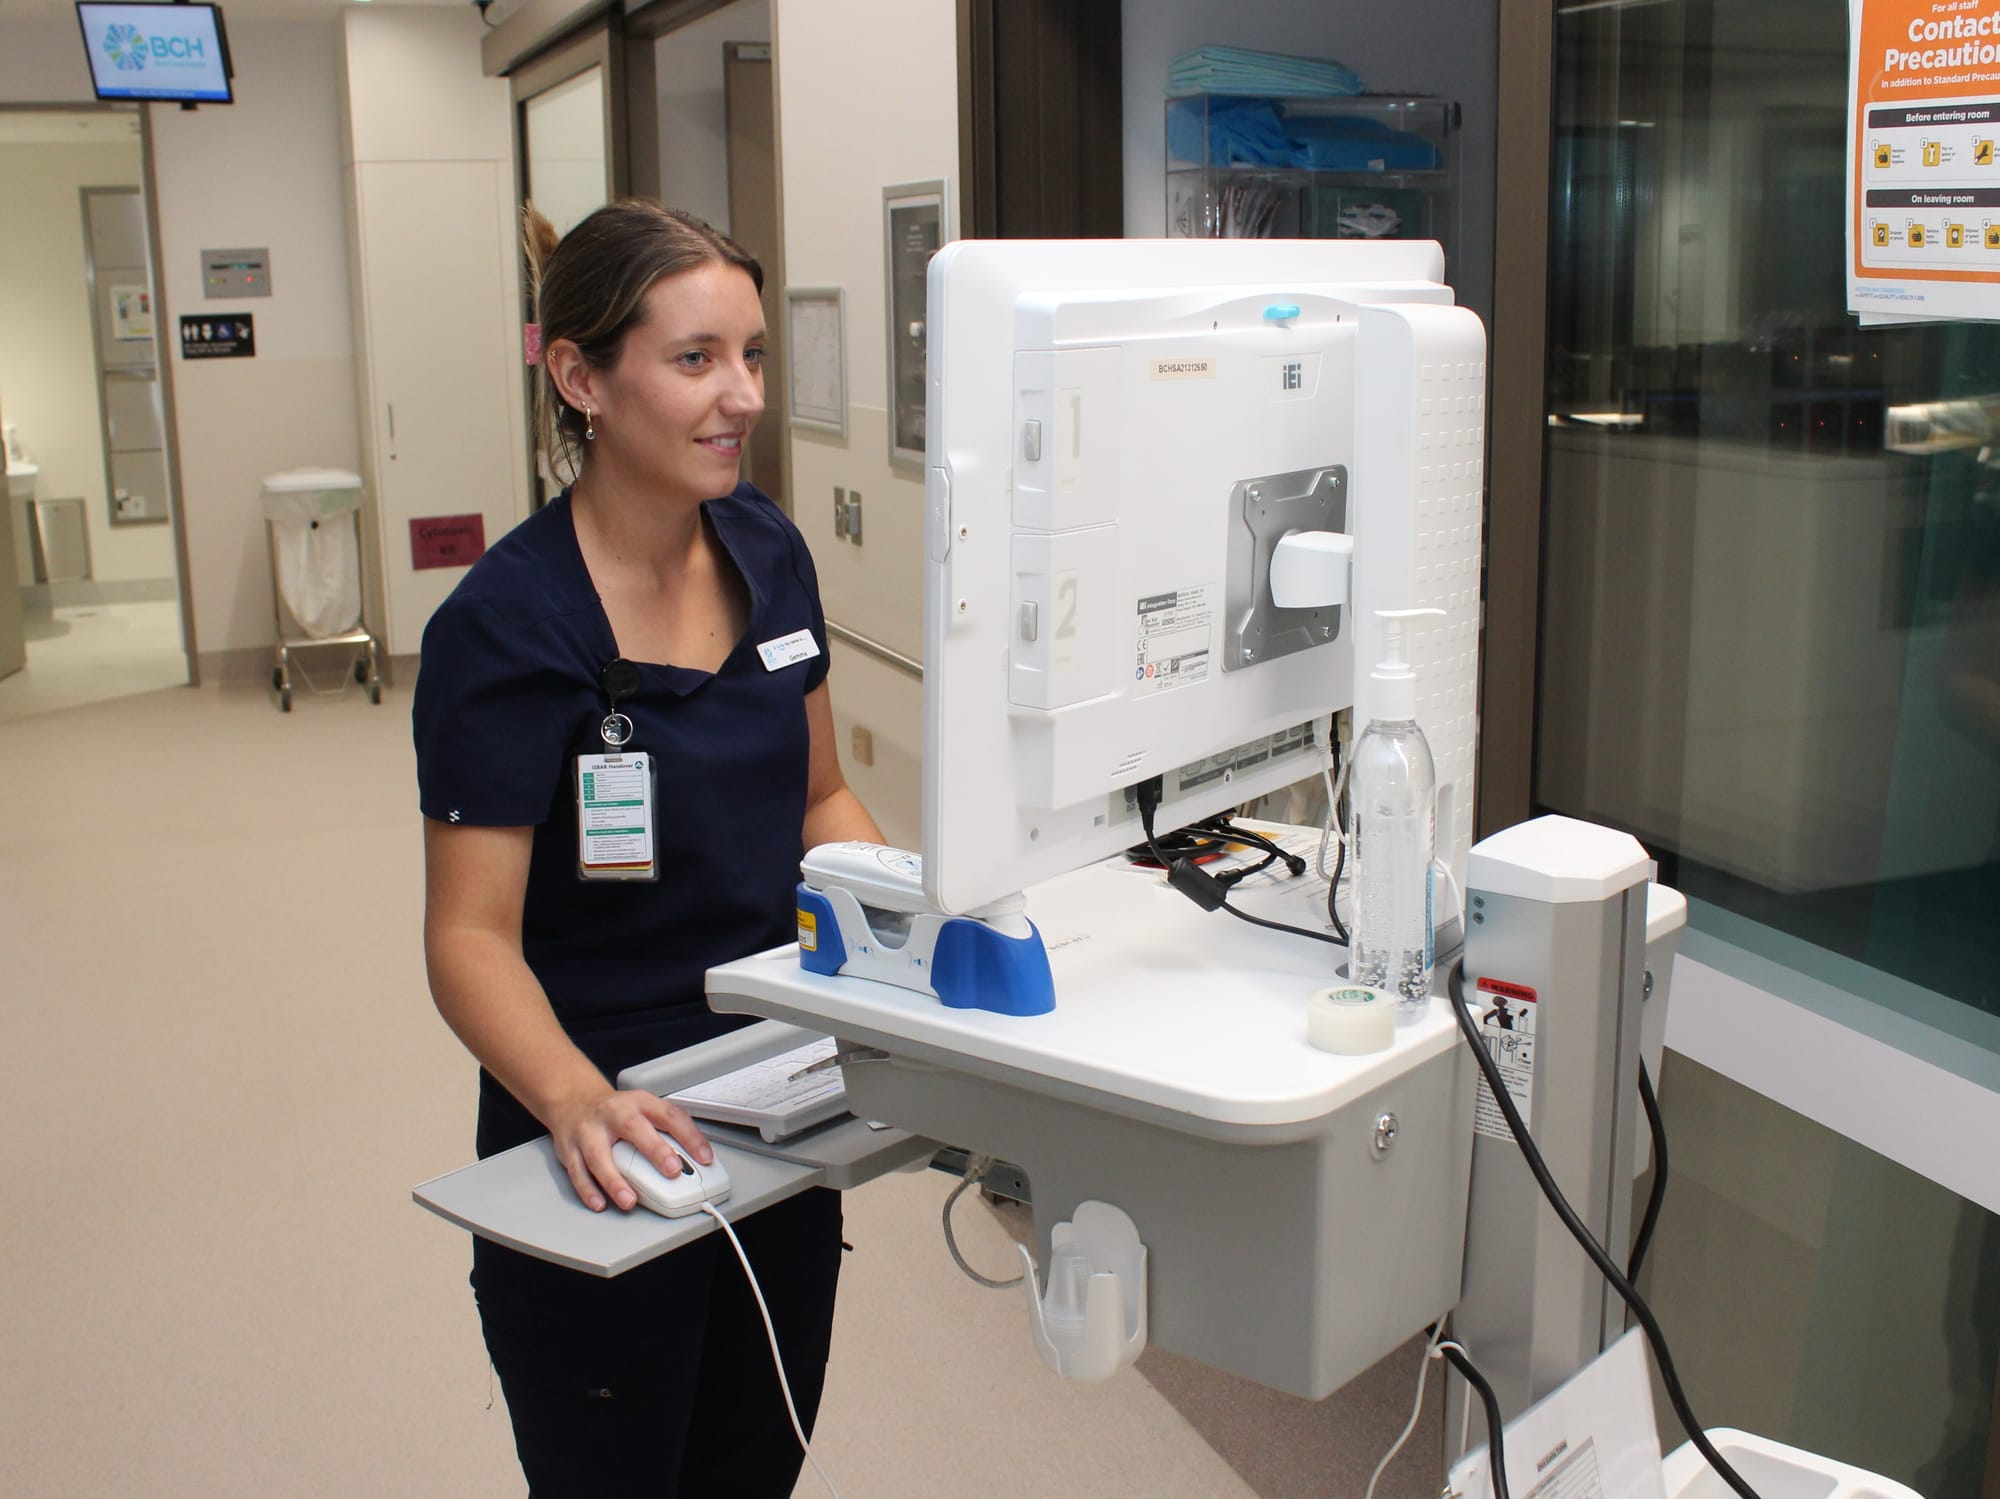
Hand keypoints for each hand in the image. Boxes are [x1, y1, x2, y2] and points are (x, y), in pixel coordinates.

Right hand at [546, 1086, 713, 1212]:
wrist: (573, 1099)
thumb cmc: (615, 1111)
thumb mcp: (643, 1110)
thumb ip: (664, 1132)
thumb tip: (692, 1161)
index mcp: (639, 1103)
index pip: (669, 1114)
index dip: (690, 1135)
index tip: (705, 1157)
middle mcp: (614, 1113)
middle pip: (634, 1128)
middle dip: (655, 1150)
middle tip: (672, 1171)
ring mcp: (589, 1130)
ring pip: (599, 1156)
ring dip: (615, 1181)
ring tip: (629, 1201)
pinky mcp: (569, 1148)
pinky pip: (577, 1171)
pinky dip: (588, 1190)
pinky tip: (600, 1202)